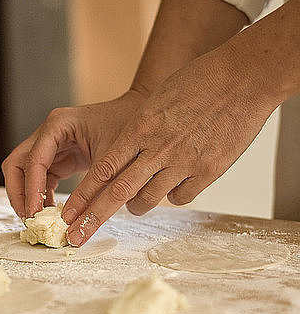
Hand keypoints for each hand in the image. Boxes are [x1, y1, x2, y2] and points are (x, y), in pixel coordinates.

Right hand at [2, 90, 145, 220]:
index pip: (33, 159)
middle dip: (19, 193)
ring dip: (27, 197)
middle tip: (30, 218)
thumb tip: (79, 223)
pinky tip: (52, 212)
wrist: (141, 118)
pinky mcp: (57, 158)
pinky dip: (40, 196)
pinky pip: (39, 179)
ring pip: (23, 173)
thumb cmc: (129, 129)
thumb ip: (94, 192)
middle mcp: (48, 133)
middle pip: (16, 164)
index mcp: (58, 124)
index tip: (35, 213)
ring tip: (39, 220)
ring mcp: (49, 145)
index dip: (31, 189)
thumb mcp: (113, 162)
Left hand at [63, 47, 275, 245]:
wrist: (243, 77)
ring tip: (133, 207)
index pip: (102, 170)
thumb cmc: (197, 82)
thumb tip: (123, 157)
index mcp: (139, 128)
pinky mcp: (208, 171)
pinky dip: (172, 197)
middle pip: (118, 192)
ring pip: (148, 199)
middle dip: (93, 217)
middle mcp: (158, 148)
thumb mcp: (156, 101)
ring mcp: (184, 161)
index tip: (68, 213)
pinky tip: (173, 188)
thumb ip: (137, 132)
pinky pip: (180, 197)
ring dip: (135, 207)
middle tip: (76, 236)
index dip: (83, 195)